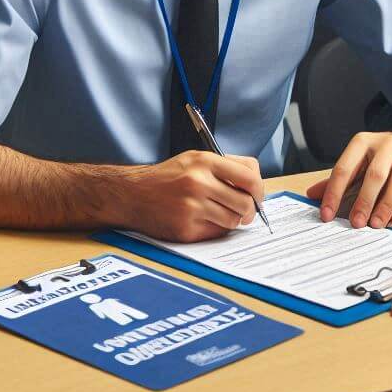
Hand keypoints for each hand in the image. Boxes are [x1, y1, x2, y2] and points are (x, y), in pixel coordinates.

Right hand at [124, 150, 263, 241]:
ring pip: (233, 220)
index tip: (257, 195)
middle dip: (250, 210)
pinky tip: (203, 220)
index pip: (249, 175)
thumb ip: (225, 167)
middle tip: (246, 211)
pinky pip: (215, 232)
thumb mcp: (195, 159)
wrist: (132, 194)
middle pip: (245, 202)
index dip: (259, 189)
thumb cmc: (168, 177)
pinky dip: (215, 228)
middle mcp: (199, 183)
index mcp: (205, 161)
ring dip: (232, 220)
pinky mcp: (185, 228)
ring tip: (220, 213)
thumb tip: (255, 186)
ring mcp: (192, 207)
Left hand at [306, 132, 391, 227]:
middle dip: (364, 202)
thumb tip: (310, 195)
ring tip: (375, 224)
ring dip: (385, 206)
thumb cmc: (380, 157)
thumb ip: (338, 178)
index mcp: (363, 142)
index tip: (326, 215)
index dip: (334, 192)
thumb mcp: (358, 161)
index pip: (344, 168)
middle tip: (356, 224)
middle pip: (374, 175)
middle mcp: (386, 144)